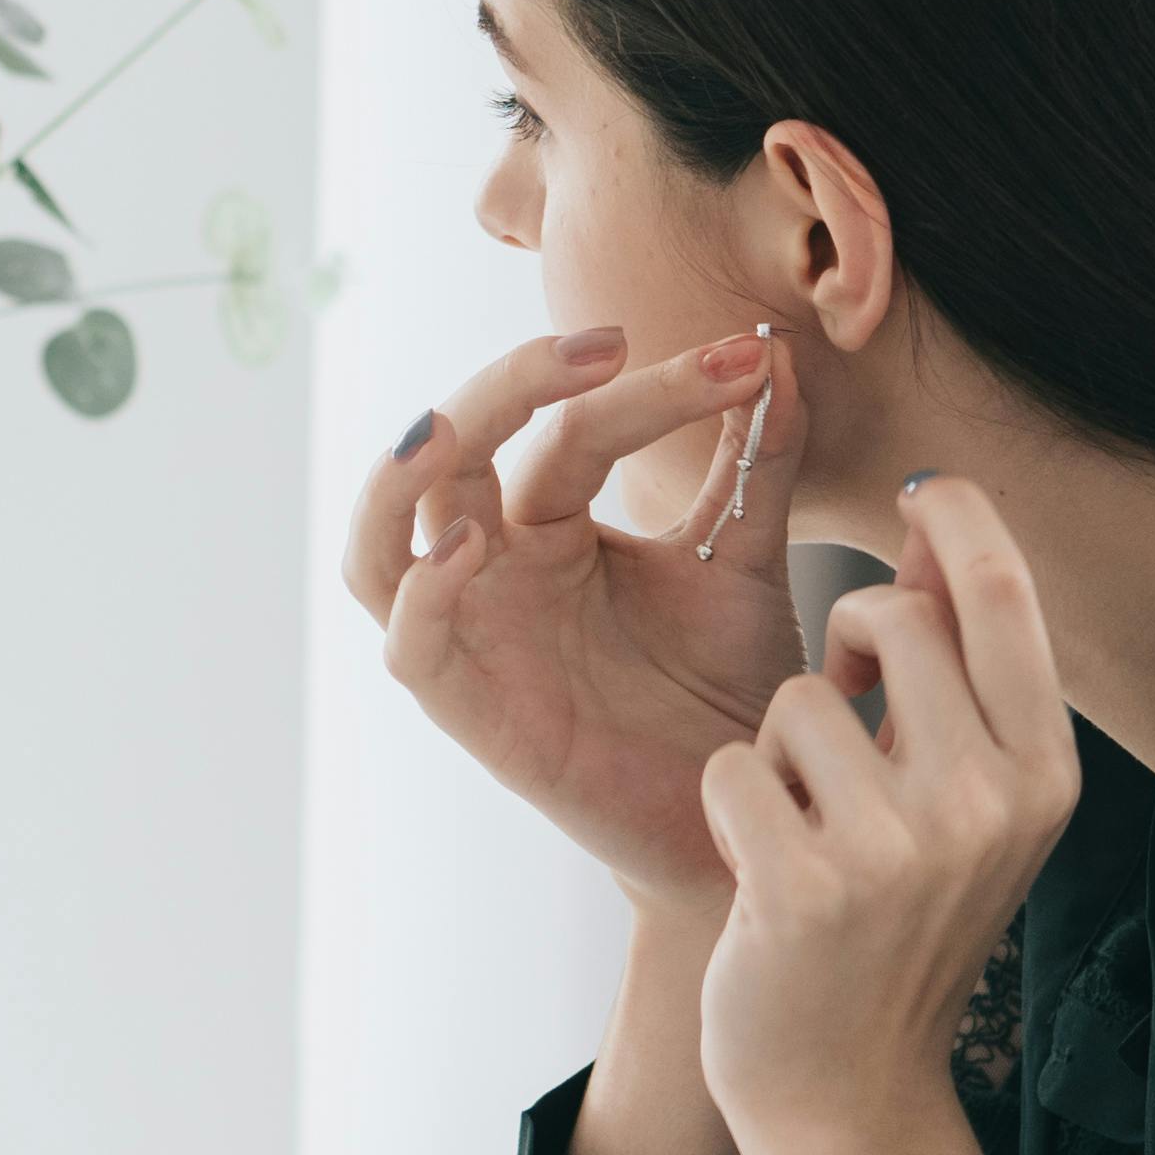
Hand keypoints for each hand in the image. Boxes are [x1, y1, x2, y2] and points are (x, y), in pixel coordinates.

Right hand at [345, 324, 811, 912]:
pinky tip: (466, 551)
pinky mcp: (471, 712)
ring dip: (400, 475)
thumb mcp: (741, 559)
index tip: (748, 357)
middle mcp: (496, 567)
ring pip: (382, 542)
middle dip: (511, 384)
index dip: (659, 387)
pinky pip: (410, 647)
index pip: (576, 425)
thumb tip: (772, 347)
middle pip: (455, 448)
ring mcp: (474, 635)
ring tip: (450, 425)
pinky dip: (420, 594)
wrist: (750, 808)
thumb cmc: (727, 688)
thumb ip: (754, 461)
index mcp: (551, 522)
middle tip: (600, 346)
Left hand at [693, 478, 1085, 1154]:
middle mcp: (990, 804)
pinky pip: (733, 768)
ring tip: (807, 826)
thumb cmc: (895, 921)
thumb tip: (939, 513)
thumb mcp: (961, 794)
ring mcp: (902, 851)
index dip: (955, 514)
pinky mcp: (807, 888)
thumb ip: (959, 662)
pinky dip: (730, 806)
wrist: (847, 1085)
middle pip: (893, 616)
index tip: (916, 495)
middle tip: (842, 699)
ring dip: (779, 748)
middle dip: (844, 633)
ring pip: (798, 697)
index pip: (1003, 592)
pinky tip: (763, 871)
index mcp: (1045, 773)